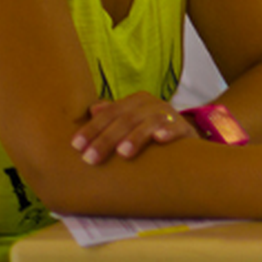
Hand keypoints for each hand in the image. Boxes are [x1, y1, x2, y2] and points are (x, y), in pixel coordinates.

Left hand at [70, 92, 199, 164]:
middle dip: (106, 138)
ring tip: (122, 152)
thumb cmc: (149, 132)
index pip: (110, 113)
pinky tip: (159, 139)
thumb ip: (111, 117)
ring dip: (136, 136)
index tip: (76, 146)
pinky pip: (176, 127)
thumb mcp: (130, 123)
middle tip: (90, 158)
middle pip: (125, 119)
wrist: (185, 138)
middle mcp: (151, 104)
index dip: (92, 128)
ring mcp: (169, 115)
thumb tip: (92, 109)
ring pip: (150, 121)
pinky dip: (168, 131)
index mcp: (134, 102)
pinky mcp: (184, 128)